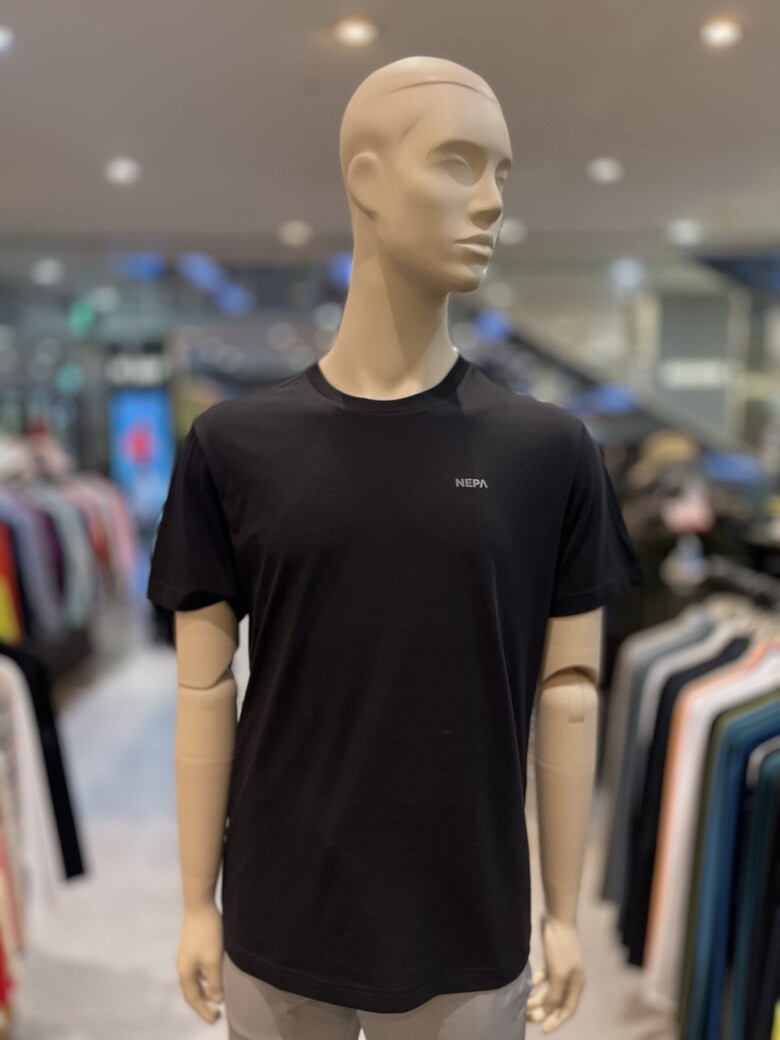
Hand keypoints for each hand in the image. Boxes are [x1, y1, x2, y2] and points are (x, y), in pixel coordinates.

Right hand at [176, 904, 224, 1023]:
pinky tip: (215, 975)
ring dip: (205, 990)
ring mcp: (186, 956)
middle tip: (216, 1011)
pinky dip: (205, 978)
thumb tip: (216, 999)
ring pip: (194, 980)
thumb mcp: (214, 960)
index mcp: (186, 972)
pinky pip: (197, 970)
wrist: (199, 905)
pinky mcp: (191, 946)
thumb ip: (215, 982)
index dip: (203, 1010)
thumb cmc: (207, 934)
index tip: (215, 1019)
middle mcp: (182, 966)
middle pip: (191, 991)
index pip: (193, 999)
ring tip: (218, 996)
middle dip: (203, 1003)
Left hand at [526, 912, 584, 1032]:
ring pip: (549, 989)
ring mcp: (561, 968)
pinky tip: (528, 983)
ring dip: (537, 997)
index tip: (542, 1029)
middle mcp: (570, 979)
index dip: (555, 1021)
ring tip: (524, 1004)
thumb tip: (547, 1010)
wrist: (558, 919)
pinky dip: (537, 982)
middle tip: (527, 1017)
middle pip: (556, 1000)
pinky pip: (544, 976)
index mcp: (576, 985)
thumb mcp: (558, 974)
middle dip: (542, 1010)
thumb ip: (554, 995)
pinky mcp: (552, 958)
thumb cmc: (561, 948)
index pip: (566, 1009)